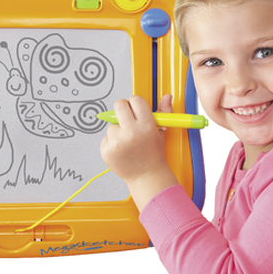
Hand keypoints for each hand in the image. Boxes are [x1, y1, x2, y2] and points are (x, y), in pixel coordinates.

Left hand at [100, 94, 177, 210]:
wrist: (146, 176)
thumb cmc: (154, 154)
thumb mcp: (161, 132)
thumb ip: (164, 112)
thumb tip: (166, 97)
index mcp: (146, 126)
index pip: (135, 100)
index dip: (135, 104)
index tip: (136, 109)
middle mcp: (131, 133)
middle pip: (119, 105)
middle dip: (122, 109)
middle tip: (127, 118)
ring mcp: (117, 142)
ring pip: (112, 124)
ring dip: (118, 129)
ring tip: (128, 141)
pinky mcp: (107, 150)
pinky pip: (106, 137)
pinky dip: (111, 141)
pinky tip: (122, 149)